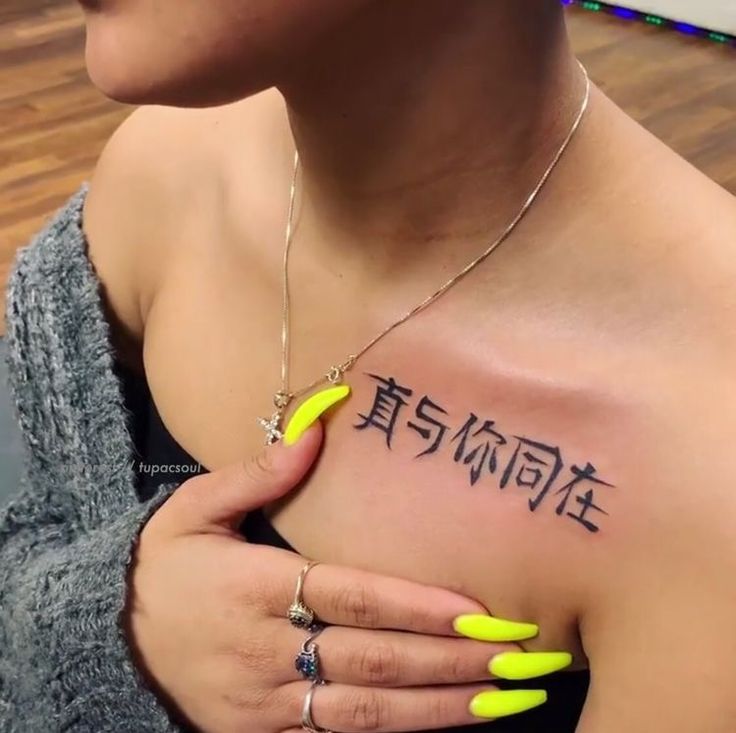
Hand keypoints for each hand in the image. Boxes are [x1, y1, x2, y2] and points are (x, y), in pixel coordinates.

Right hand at [126, 420, 567, 732]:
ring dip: (442, 706)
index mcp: (255, 589)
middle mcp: (268, 651)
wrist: (112, 641)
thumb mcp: (194, 509)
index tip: (479, 611)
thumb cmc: (166, 567)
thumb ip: (258, 473)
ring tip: (505, 698)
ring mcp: (267, 704)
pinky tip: (450, 718)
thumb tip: (316, 428)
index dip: (417, 607)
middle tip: (519, 657)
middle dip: (451, 659)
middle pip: (375, 659)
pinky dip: (400, 731)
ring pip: (368, 712)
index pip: (352, 597)